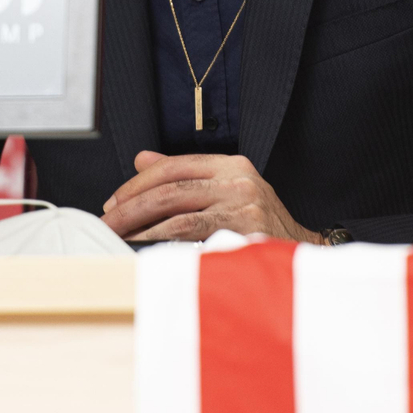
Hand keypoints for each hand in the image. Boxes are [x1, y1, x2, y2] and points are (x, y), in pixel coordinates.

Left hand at [100, 151, 323, 243]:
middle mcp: (239, 181)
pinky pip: (192, 239)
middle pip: (170, 188)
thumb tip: (141, 159)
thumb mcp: (229, 190)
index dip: (137, 183)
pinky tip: (146, 251)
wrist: (305, 253)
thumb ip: (186, 175)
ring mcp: (244, 208)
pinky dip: (163, 244)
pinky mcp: (244, 235)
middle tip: (107, 222)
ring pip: (177, 214)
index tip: (114, 201)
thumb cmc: (262, 224)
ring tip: (119, 238)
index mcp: (232, 165)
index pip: (173, 166)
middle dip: (131, 206)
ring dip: (141, 228)